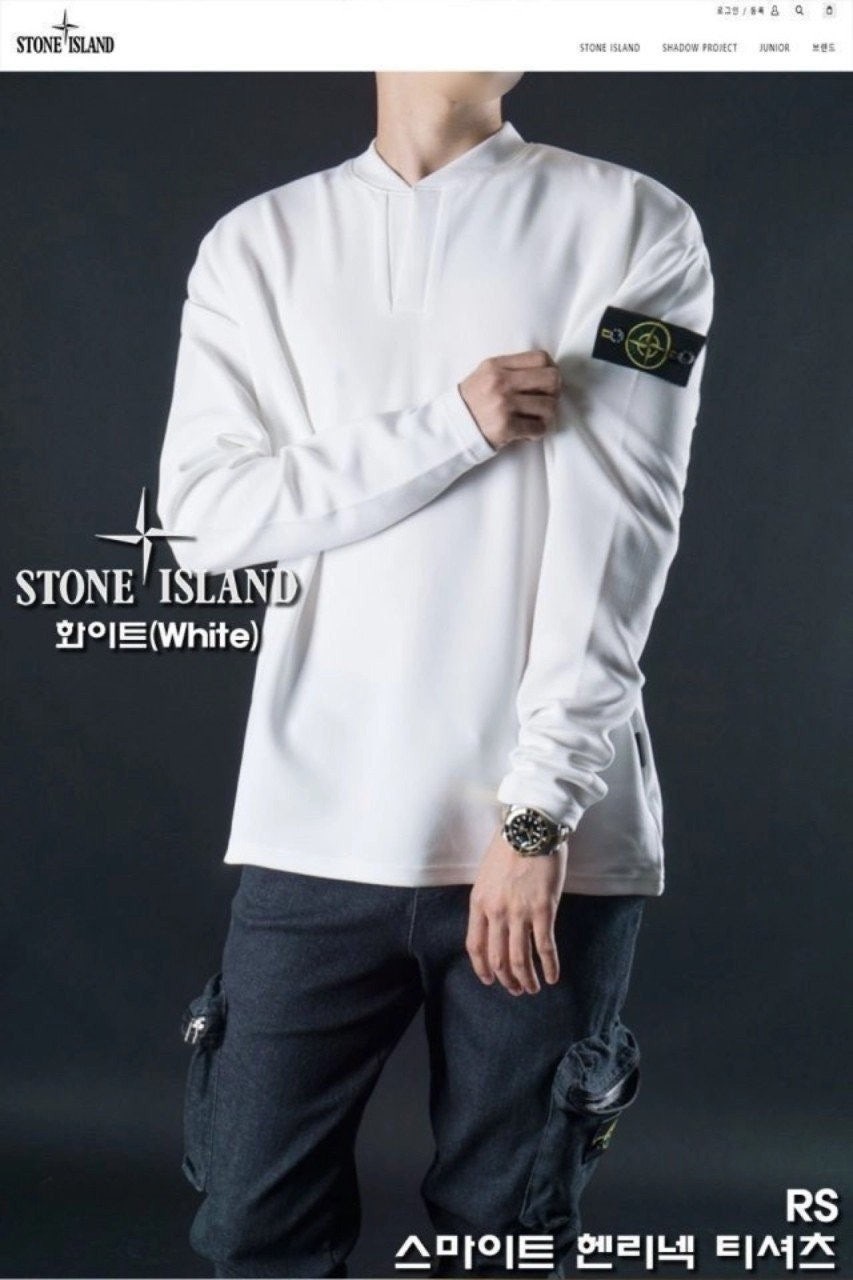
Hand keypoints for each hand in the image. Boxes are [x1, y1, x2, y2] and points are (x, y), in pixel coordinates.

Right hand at [458, 349, 563, 450]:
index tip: (546, 382)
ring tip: (535, 419)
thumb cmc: (473, 401)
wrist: (451, 428)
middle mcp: (501, 383)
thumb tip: (547, 371)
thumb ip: (511, 368)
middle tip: (545, 401)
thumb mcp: (485, 374)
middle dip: (554, 392)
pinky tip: (527, 431)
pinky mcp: (506, 427)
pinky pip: (539, 428)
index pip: (541, 358)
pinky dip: (537, 432)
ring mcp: (504, 405)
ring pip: (549, 406)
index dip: (551, 369)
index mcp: (497, 366)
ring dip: (546, 415)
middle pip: (552, 379)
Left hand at [466, 824, 567, 995]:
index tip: (489, 979)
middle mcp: (496, 912)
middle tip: (517, 989)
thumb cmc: (509, 846)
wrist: (531, 827)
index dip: (482, 968)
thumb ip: (488, 900)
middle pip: (498, 957)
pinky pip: (545, 947)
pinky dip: (549, 966)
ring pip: (520, 959)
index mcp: (479, 902)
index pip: (475, 945)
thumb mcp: (487, 874)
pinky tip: (553, 976)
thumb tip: (495, 923)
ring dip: (527, 979)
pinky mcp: (543, 910)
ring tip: (533, 988)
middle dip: (507, 979)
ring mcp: (519, 912)